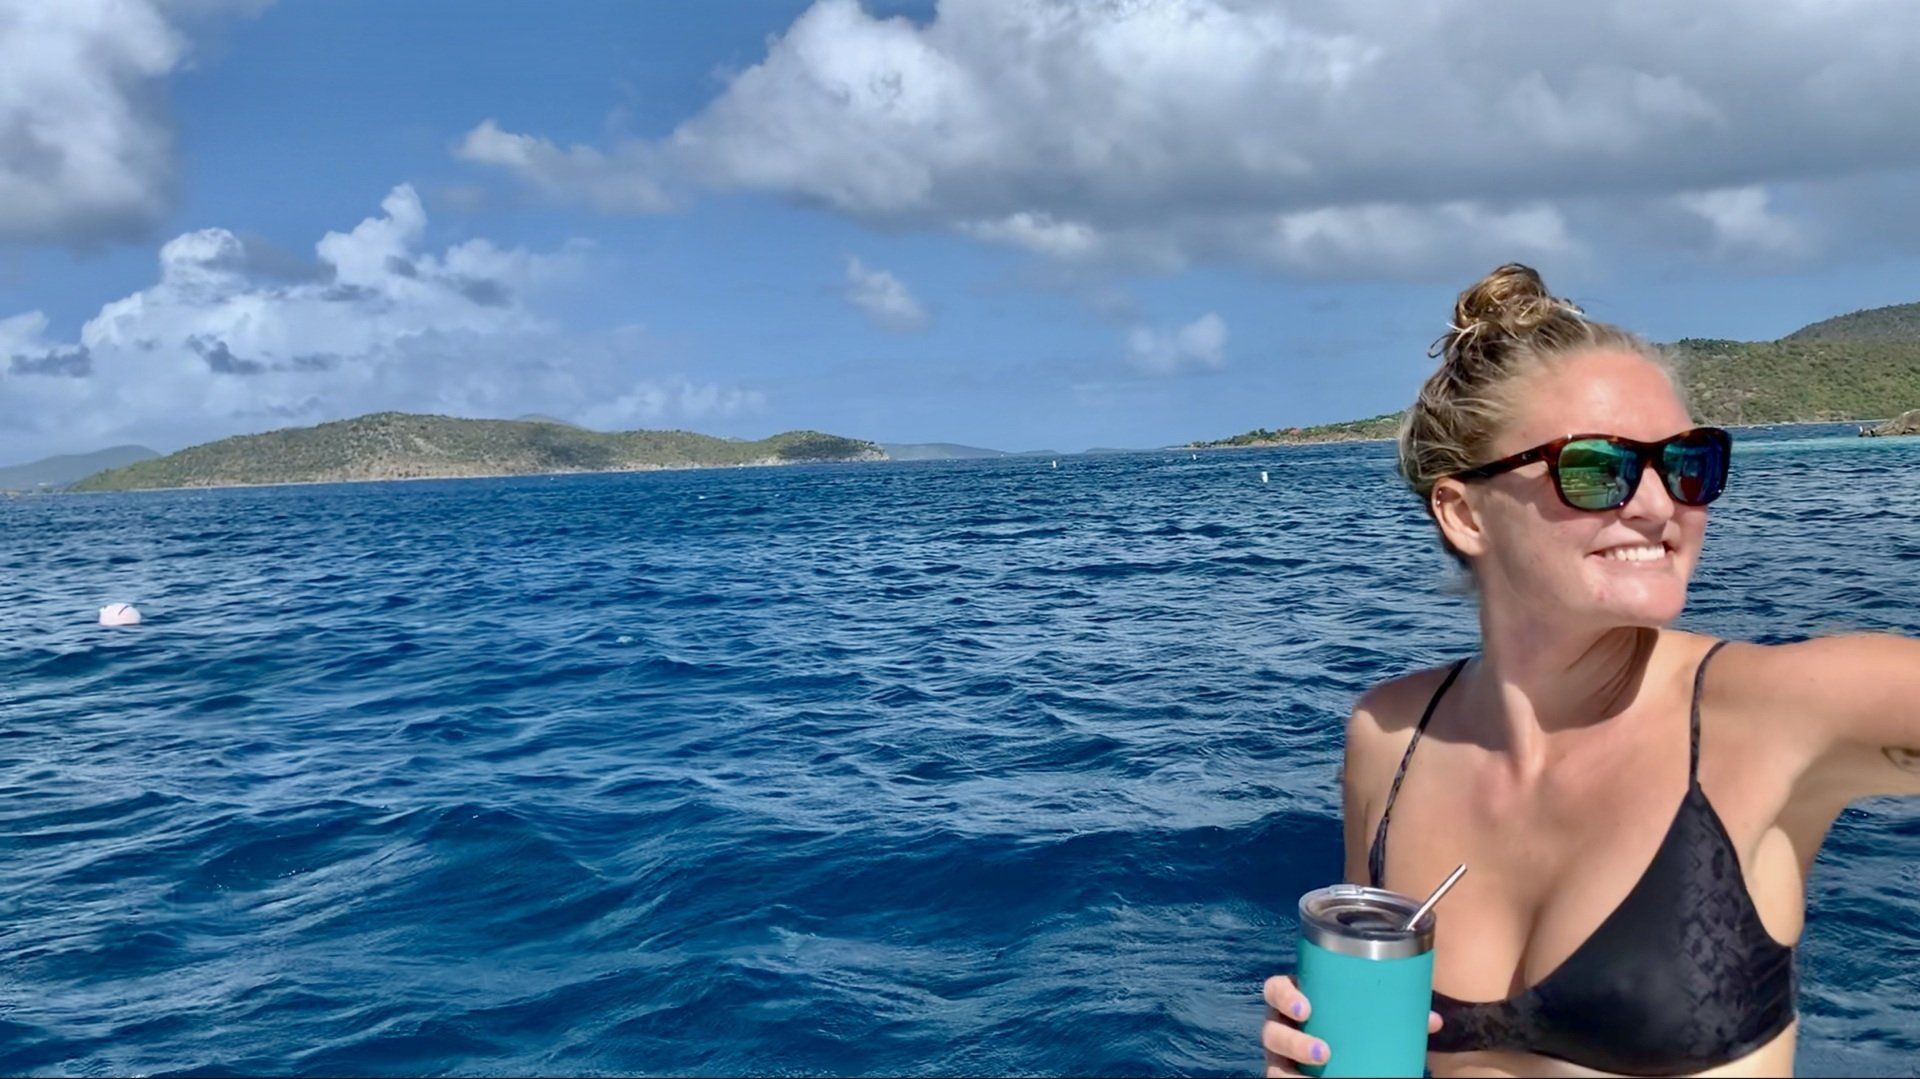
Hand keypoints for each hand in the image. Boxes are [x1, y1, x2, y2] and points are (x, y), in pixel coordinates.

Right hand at [1260, 974, 1442, 1076]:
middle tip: (1324, 1052)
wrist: (1349, 1059)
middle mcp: (1282, 1027)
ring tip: (1323, 1071)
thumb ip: (1395, 1016)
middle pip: (1271, 1030)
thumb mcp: (1368, 1020)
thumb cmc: (1354, 1028)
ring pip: (1273, 1063)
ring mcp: (1281, 1056)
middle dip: (1292, 1041)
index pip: (1275, 990)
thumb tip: (1432, 1021)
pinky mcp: (1285, 1074)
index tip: (1306, 1008)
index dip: (1284, 996)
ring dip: (1292, 1072)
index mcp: (1298, 1001)